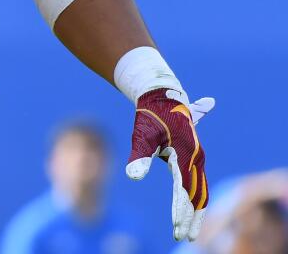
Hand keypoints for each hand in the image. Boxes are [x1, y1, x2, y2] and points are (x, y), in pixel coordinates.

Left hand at [126, 89, 213, 240]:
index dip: (180, 211)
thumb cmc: (149, 116)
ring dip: (196, 212)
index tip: (176, 229)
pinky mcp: (193, 157)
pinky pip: (198, 184)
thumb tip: (133, 178)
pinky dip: (196, 200)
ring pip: (201, 191)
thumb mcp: (142, 135)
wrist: (161, 97)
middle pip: (197, 195)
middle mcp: (196, 158)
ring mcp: (197, 158)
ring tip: (189, 231)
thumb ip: (139, 156)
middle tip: (183, 237)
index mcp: (185, 154)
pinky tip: (191, 212)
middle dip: (192, 218)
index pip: (184, 190)